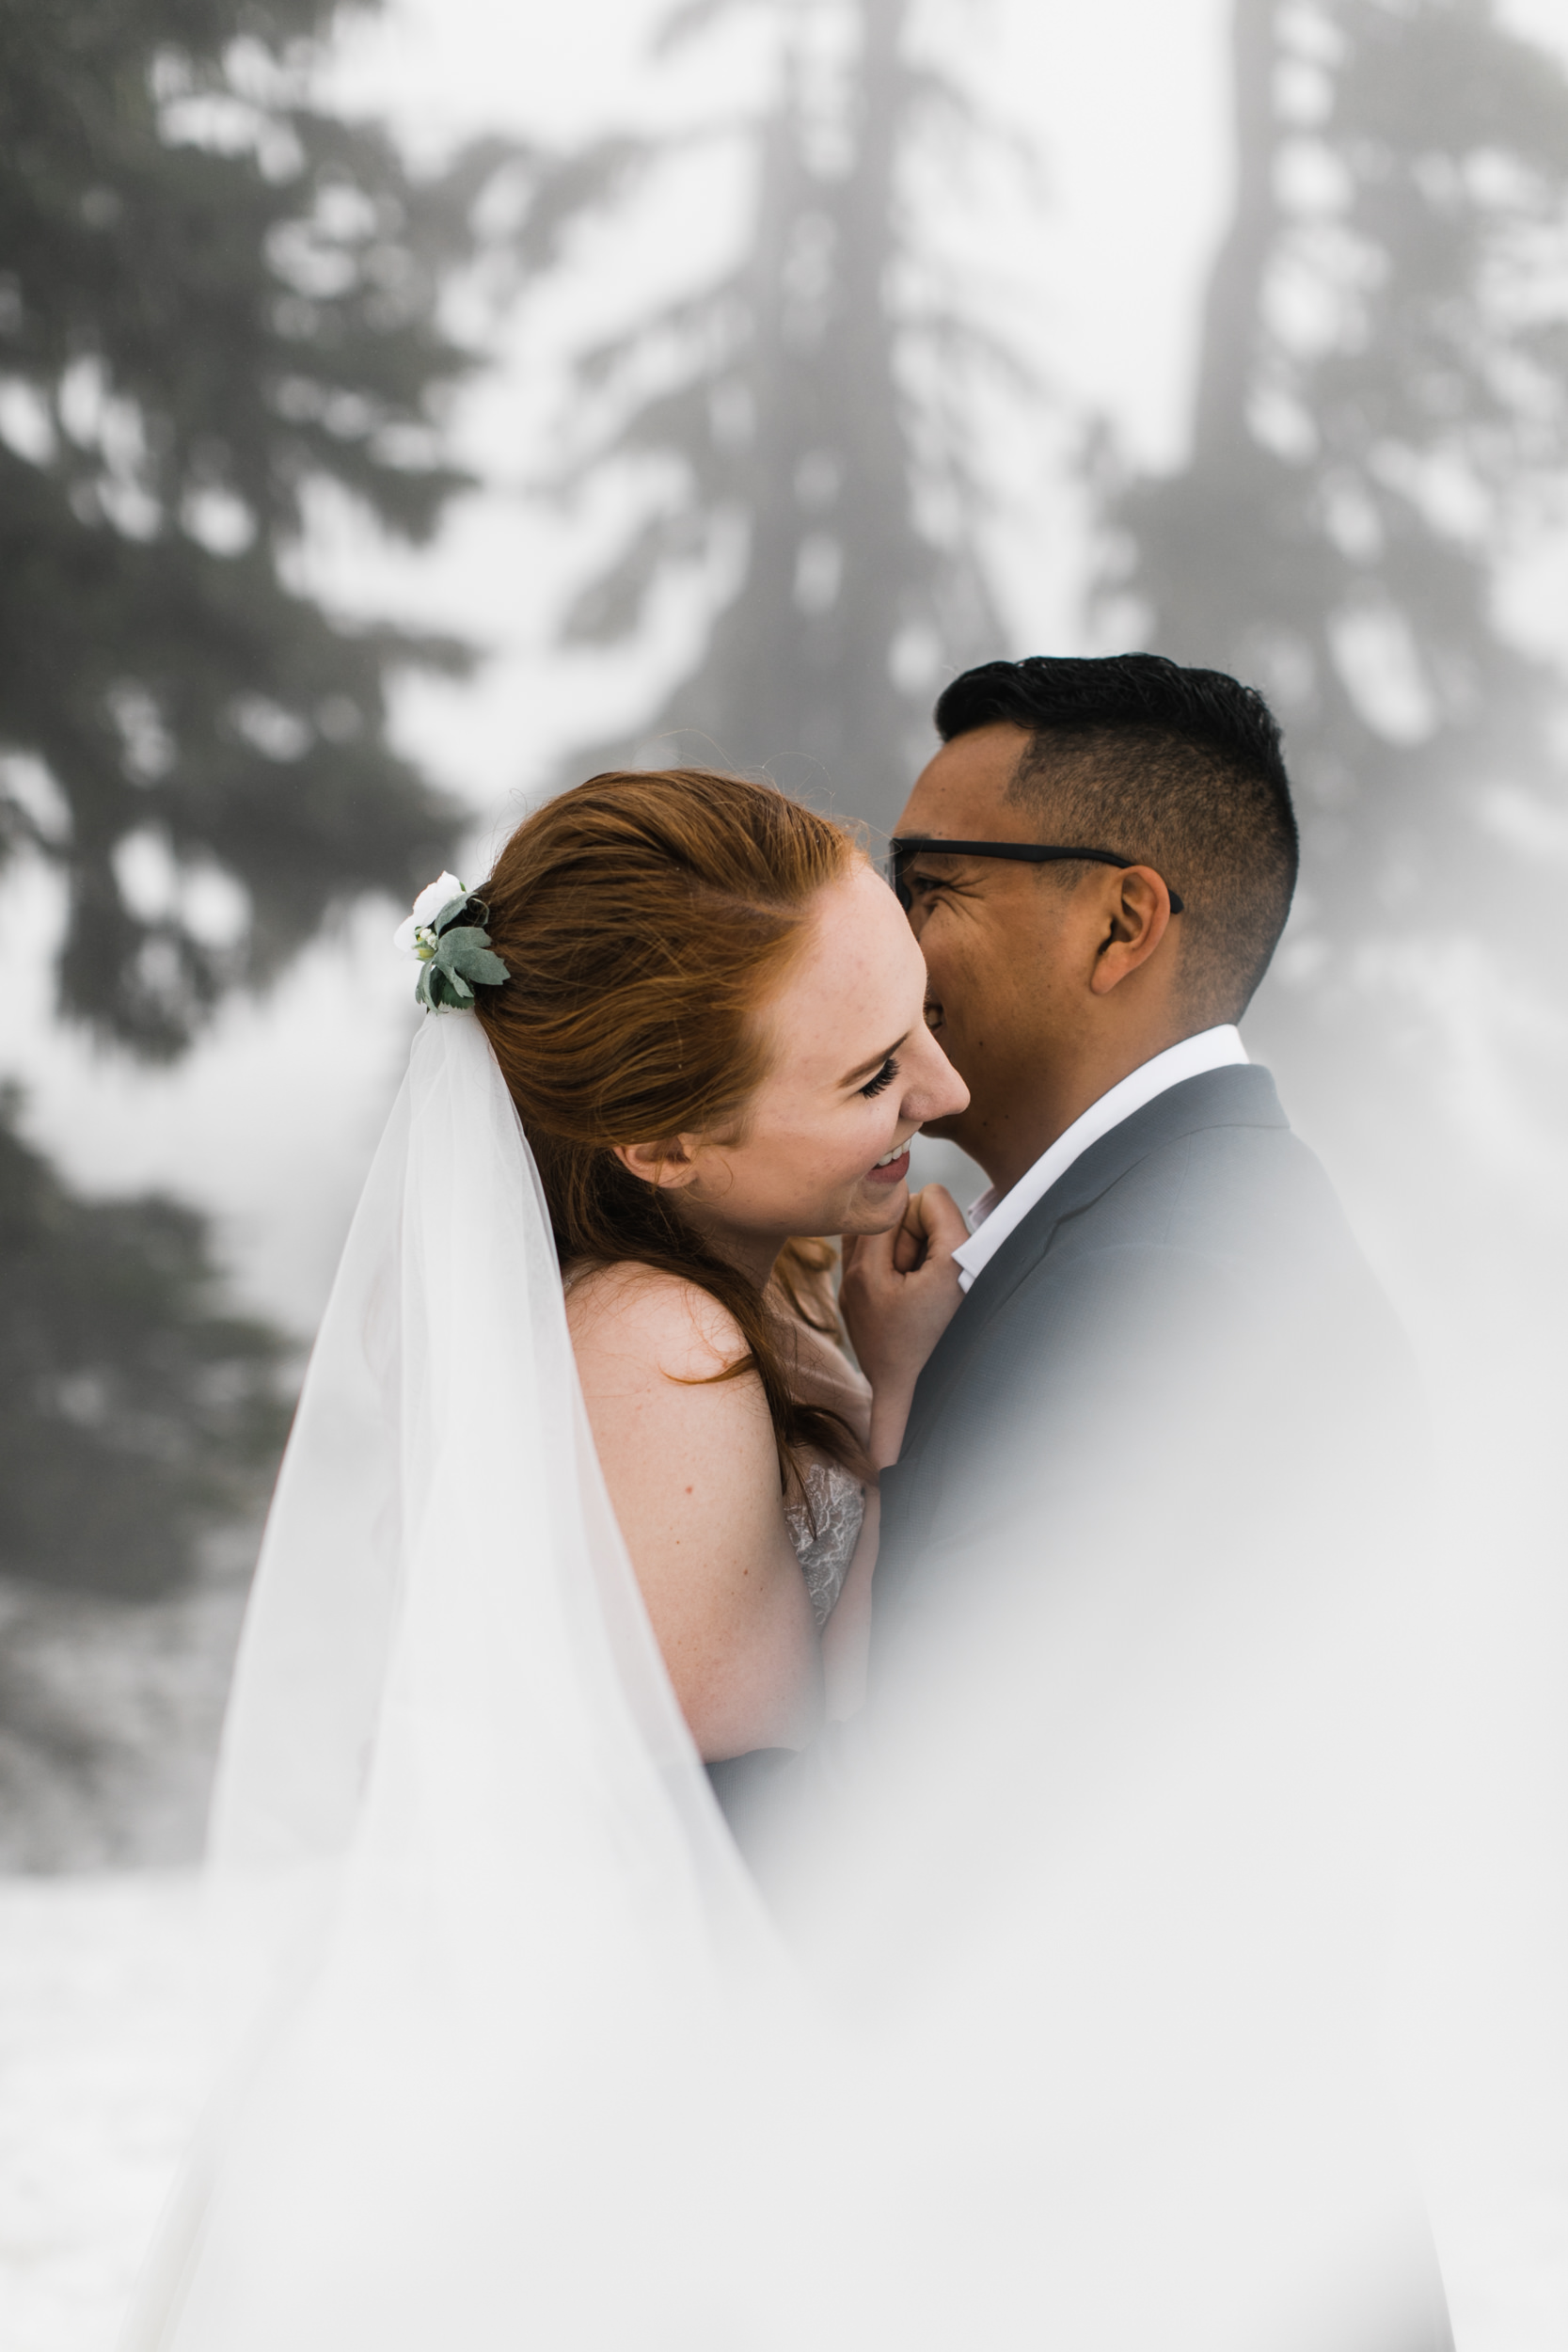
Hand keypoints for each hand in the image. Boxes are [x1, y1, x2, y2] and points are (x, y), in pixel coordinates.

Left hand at [840, 1183, 968, 1465]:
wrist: (924, 1402)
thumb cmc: (943, 1340)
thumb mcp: (953, 1267)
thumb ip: (940, 1214)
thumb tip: (924, 1194)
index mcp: (863, 1269)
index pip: (894, 1206)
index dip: (925, 1222)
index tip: (934, 1258)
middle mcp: (849, 1279)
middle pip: (887, 1224)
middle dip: (917, 1239)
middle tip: (931, 1282)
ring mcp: (853, 1296)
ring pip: (886, 1245)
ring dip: (911, 1257)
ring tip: (924, 1296)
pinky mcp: (864, 1310)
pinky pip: (884, 1269)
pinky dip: (902, 1276)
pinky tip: (916, 1307)